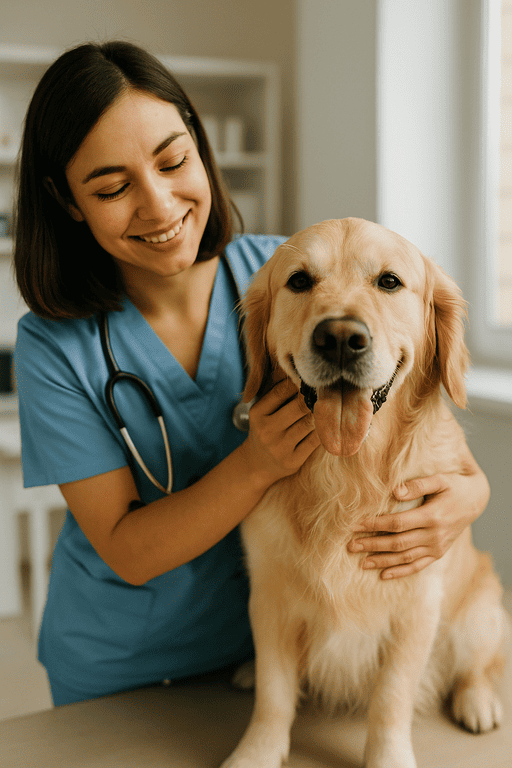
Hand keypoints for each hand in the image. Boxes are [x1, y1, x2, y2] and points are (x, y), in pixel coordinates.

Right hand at [244, 378, 319, 486]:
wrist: (258, 464)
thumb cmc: (266, 428)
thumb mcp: (263, 410)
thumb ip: (277, 390)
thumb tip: (296, 368)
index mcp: (258, 413)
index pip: (282, 391)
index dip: (299, 382)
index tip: (312, 377)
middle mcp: (266, 430)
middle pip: (299, 406)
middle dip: (314, 396)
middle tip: (328, 388)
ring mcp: (280, 447)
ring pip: (309, 423)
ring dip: (322, 412)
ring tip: (331, 402)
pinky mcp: (292, 461)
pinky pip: (314, 441)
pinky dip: (324, 430)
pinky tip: (329, 423)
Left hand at [347, 456, 489, 579]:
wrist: (476, 500)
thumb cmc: (454, 486)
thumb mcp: (440, 479)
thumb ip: (418, 485)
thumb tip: (394, 491)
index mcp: (433, 516)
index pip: (397, 524)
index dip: (375, 525)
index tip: (356, 525)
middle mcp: (435, 535)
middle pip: (397, 543)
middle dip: (372, 545)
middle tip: (351, 545)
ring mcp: (437, 547)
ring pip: (405, 558)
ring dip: (382, 561)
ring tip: (361, 563)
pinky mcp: (438, 553)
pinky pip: (418, 566)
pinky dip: (400, 572)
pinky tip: (383, 575)